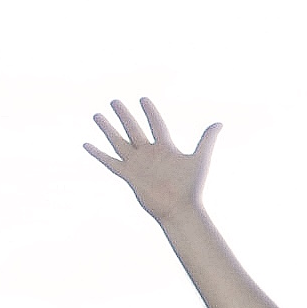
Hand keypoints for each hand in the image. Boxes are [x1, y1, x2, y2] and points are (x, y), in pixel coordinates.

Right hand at [84, 97, 218, 220]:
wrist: (180, 208)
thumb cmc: (191, 186)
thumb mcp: (200, 159)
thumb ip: (206, 140)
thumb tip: (219, 122)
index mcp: (165, 149)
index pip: (156, 125)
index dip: (150, 112)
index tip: (143, 99)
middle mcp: (149, 154)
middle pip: (134, 130)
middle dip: (124, 115)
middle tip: (115, 101)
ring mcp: (138, 164)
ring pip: (119, 142)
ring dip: (108, 129)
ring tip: (97, 115)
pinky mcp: (129, 176)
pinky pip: (110, 162)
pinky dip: (98, 154)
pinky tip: (87, 144)